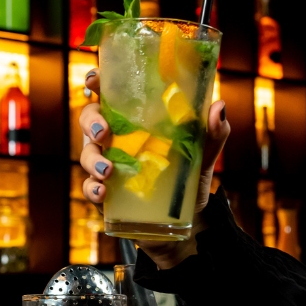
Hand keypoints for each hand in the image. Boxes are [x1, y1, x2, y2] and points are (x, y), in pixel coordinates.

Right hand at [79, 69, 229, 269]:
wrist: (187, 226)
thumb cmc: (189, 182)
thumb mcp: (203, 156)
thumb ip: (212, 133)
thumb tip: (218, 107)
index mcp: (136, 122)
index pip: (111, 96)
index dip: (98, 83)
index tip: (95, 80)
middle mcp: (117, 141)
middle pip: (90, 120)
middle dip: (90, 121)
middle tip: (103, 131)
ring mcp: (108, 167)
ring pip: (87, 154)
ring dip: (93, 159)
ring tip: (108, 171)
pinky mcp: (106, 195)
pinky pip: (89, 187)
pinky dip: (91, 188)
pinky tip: (102, 192)